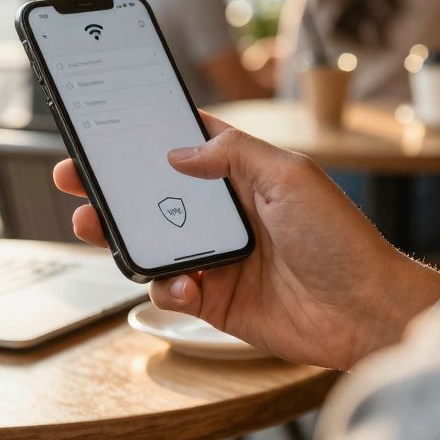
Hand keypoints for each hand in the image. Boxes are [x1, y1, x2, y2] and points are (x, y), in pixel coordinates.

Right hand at [53, 113, 439, 369]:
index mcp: (242, 175)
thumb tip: (179, 151)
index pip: (183, 147)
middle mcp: (224, 214)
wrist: (366, 311)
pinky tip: (184, 283)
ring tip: (93, 225)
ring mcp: (217, 257)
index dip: (144, 138)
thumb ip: (234, 154)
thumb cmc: (341, 238)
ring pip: (151, 242)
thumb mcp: (290, 176)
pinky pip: (170, 289)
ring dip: (119, 235)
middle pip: (152, 195)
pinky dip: (166, 285)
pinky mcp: (216, 299)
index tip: (104, 128)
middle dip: (110, 187)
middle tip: (73, 179)